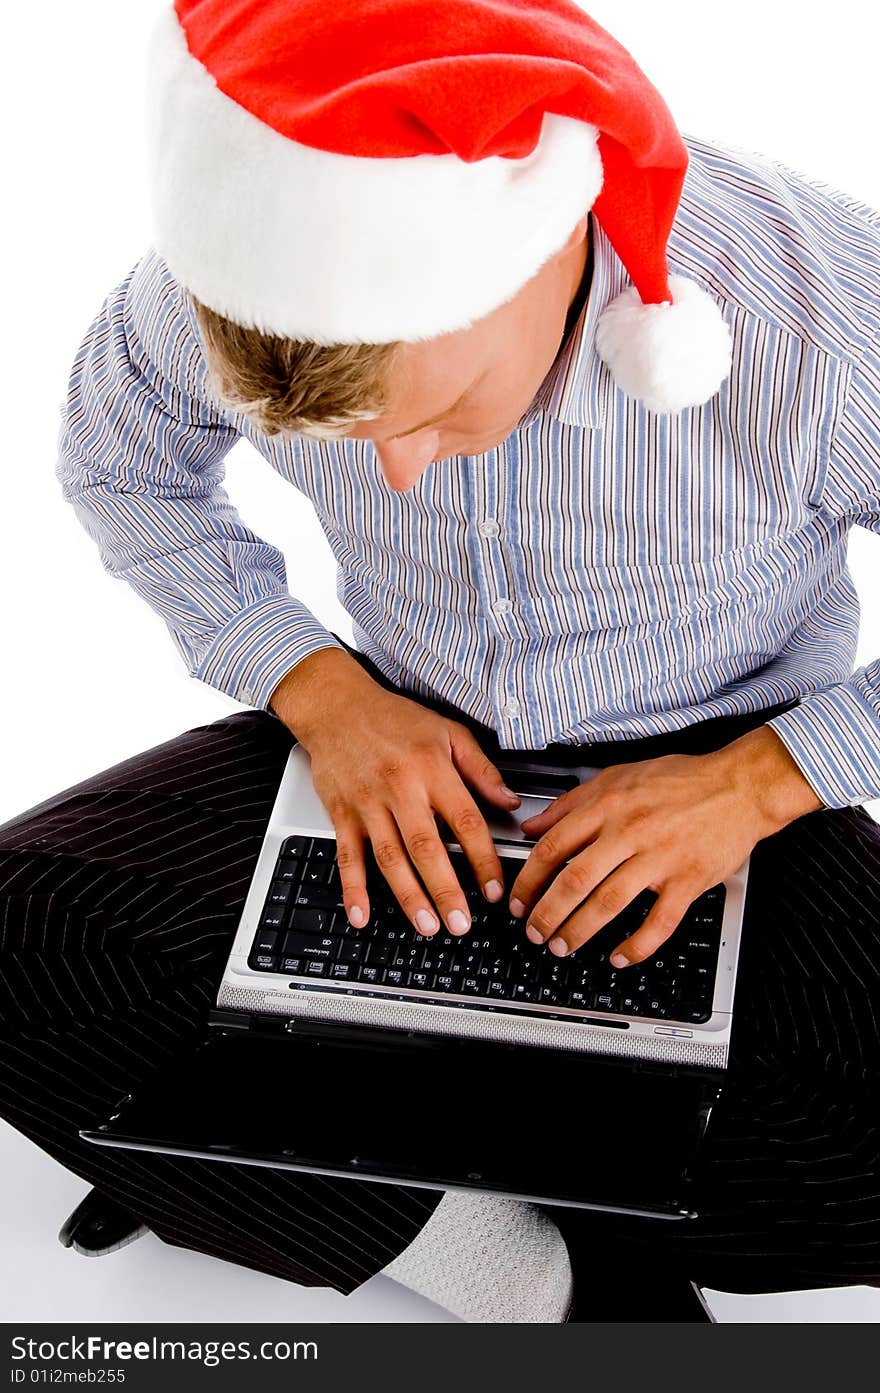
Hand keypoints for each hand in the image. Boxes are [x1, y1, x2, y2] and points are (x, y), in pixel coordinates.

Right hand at [271, 650, 520, 937]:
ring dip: (408, 896)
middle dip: (446, 890)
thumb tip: (511, 803)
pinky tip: (361, 914)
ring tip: (427, 924)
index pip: (465, 822)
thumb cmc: (394, 719)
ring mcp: (368, 804)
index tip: (494, 889)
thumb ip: (482, 769)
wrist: (338, 705)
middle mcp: (400, 789)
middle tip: (461, 924)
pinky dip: (352, 889)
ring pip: (390, 858)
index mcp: (432, 770)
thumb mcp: (449, 732)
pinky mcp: (341, 813)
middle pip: (426, 848)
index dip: (482, 860)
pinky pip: (347, 856)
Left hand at [506, 725, 822, 967]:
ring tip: (562, 946)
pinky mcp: (689, 880)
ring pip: (609, 902)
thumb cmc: (681, 779)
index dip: (529, 879)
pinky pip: (659, 922)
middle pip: (575, 879)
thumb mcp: (617, 775)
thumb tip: (534, 826)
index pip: (554, 846)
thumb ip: (572, 802)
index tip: (518, 900)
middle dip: (547, 913)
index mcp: (608, 805)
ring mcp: (660, 858)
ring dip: (579, 931)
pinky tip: (618, 957)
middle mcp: (630, 831)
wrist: (740, 786)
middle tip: (534, 933)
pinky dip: (636, 946)